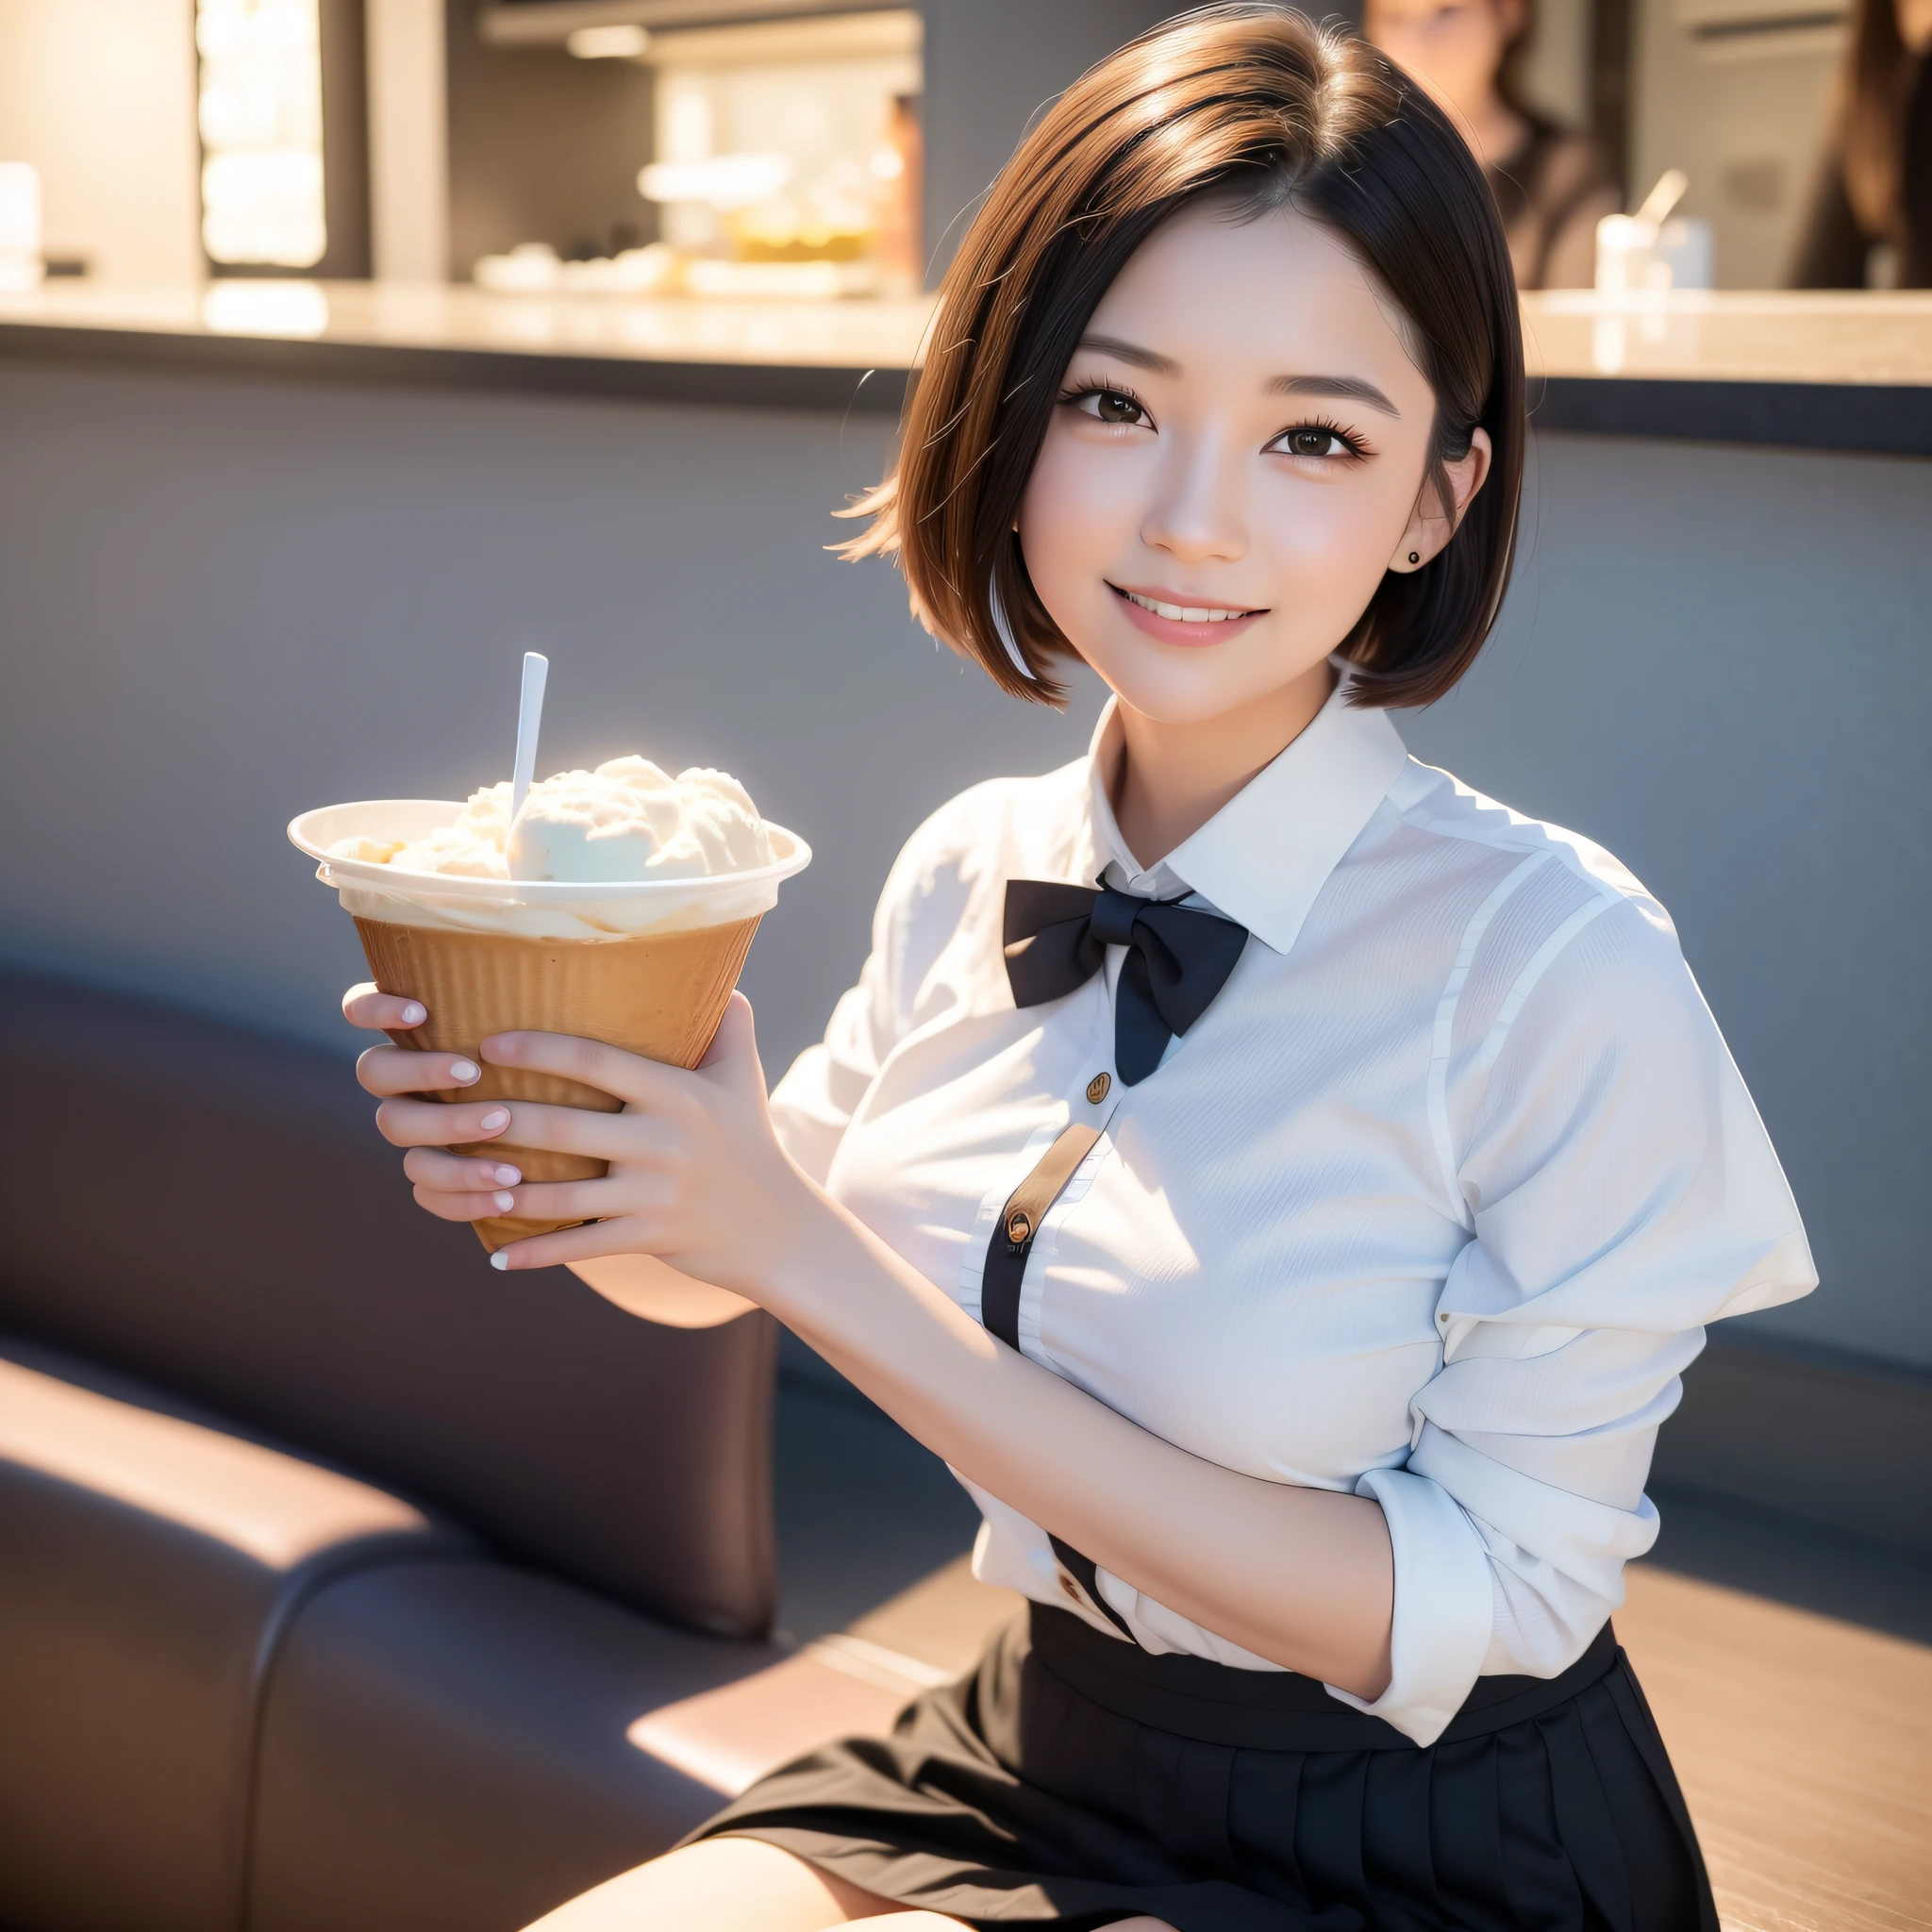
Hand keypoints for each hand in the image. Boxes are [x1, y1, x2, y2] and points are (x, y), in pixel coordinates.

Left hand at [345, 981, 818, 1285]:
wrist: (780, 1229)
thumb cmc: (751, 1141)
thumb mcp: (744, 1077)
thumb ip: (729, 1022)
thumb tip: (717, 969)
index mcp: (678, 1093)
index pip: (597, 1061)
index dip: (539, 1050)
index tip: (489, 1043)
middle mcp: (665, 1140)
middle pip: (564, 1127)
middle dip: (502, 1120)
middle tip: (453, 1110)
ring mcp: (656, 1194)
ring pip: (562, 1194)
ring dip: (503, 1189)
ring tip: (457, 1179)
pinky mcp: (649, 1238)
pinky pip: (581, 1245)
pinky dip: (536, 1254)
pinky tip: (495, 1255)